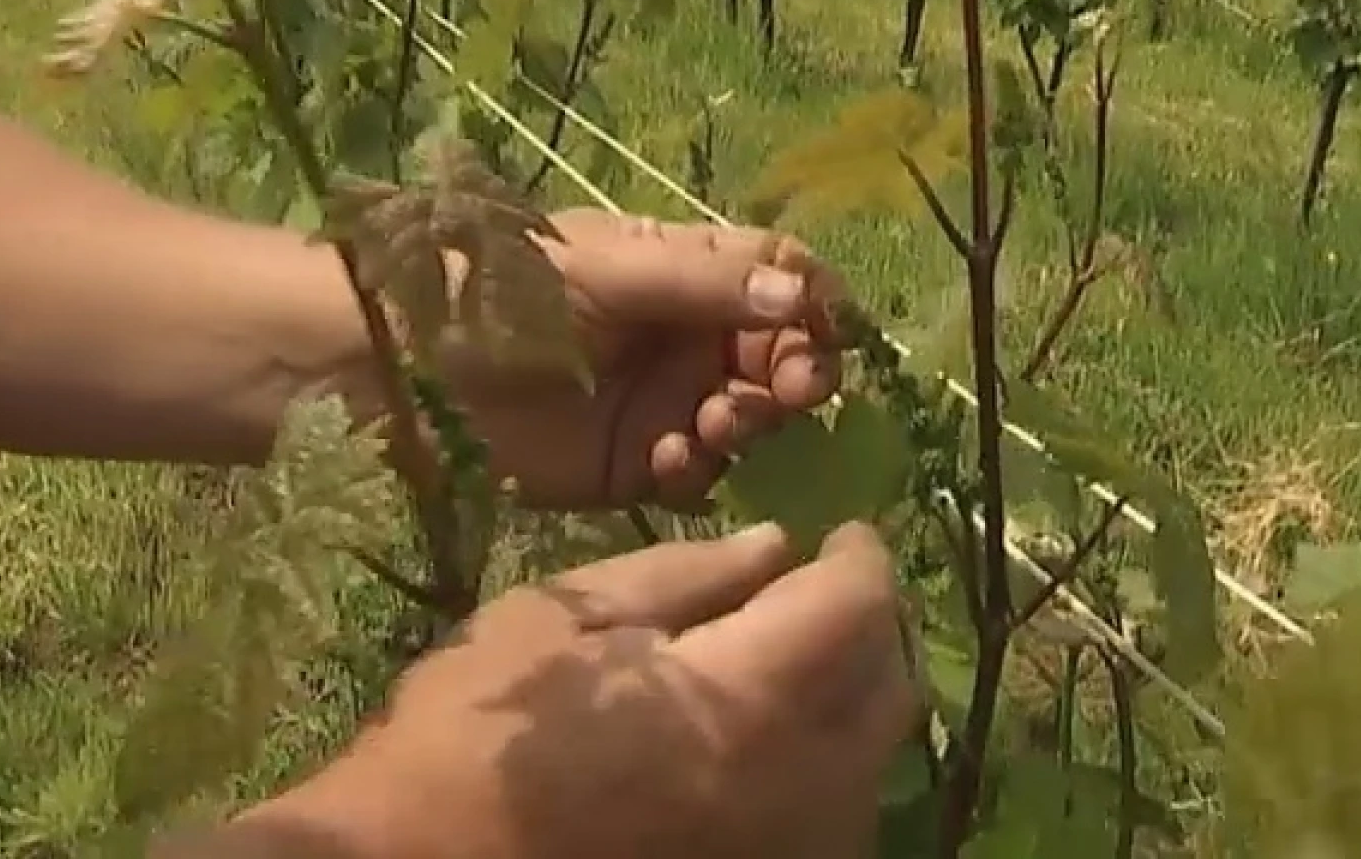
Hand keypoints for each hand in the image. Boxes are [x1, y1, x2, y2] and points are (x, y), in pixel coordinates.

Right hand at [225, 521, 916, 858]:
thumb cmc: (470, 735)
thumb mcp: (558, 619)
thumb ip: (680, 576)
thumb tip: (773, 547)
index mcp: (744, 701)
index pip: (856, 608)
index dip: (860, 556)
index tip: (841, 532)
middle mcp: (796, 789)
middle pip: (890, 688)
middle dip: (869, 624)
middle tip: (822, 590)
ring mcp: (787, 854)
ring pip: (871, 762)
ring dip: (850, 698)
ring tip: (795, 661)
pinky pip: (833, 822)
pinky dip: (824, 769)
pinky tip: (769, 746)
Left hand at [450, 209, 849, 512]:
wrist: (402, 373)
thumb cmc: (500, 294)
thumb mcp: (607, 271)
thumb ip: (705, 284)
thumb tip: (801, 297)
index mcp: (683, 269)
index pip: (778, 277)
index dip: (813, 305)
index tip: (827, 334)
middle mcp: (685, 334)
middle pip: (779, 353)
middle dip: (796, 373)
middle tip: (791, 392)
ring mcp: (663, 401)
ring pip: (748, 418)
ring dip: (747, 422)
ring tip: (712, 425)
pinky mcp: (633, 465)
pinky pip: (698, 475)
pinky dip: (697, 471)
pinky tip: (665, 462)